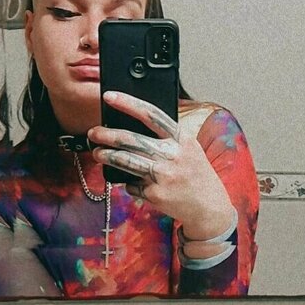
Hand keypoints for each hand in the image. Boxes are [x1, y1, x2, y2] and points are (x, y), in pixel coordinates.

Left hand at [87, 90, 234, 239]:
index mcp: (182, 138)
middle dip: (107, 134)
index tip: (109, 96)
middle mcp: (173, 154)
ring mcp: (163, 175)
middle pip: (132, 139)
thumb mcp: (190, 149)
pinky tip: (133, 183)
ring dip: (107, 156)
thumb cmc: (197, 174)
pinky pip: (133, 184)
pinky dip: (130, 183)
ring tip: (97, 153)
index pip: (151, 114)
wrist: (210, 207)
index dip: (128, 103)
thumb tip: (132, 128)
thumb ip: (168, 138)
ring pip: (126, 161)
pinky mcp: (156, 194)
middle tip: (94, 132)